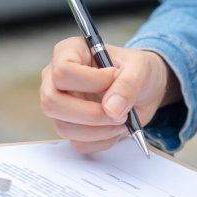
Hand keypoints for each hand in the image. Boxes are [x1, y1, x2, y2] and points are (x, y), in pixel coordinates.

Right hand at [39, 37, 177, 153]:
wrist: (144, 90)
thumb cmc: (136, 70)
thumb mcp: (140, 68)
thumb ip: (128, 84)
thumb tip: (111, 109)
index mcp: (68, 53)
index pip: (63, 72)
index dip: (91, 82)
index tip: (114, 78)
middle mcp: (55, 79)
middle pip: (52, 103)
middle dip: (91, 114)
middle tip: (120, 113)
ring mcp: (59, 106)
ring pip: (64, 128)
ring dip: (100, 130)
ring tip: (123, 118)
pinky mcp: (69, 127)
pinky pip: (79, 143)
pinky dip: (103, 140)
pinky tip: (115, 128)